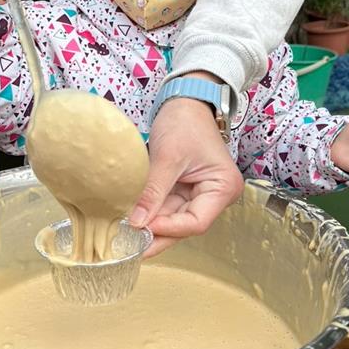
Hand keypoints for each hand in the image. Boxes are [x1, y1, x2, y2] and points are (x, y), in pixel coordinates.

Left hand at [129, 95, 243, 256]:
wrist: (186, 101)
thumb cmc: (185, 122)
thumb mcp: (168, 157)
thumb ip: (153, 191)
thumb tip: (136, 223)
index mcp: (223, 188)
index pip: (196, 222)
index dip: (169, 228)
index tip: (142, 229)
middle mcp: (214, 196)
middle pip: (184, 226)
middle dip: (157, 234)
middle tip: (129, 247)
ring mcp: (198, 194)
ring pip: (173, 219)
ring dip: (151, 226)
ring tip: (125, 236)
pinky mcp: (183, 190)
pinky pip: (166, 208)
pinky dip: (150, 213)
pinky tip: (131, 221)